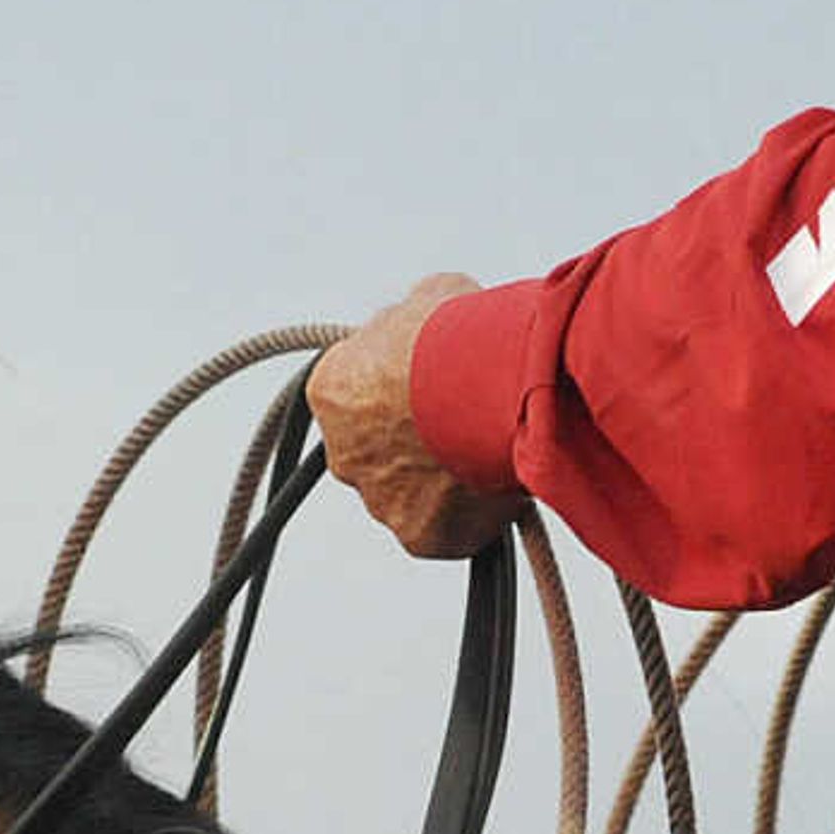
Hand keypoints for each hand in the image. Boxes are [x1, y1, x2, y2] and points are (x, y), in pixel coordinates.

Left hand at [309, 275, 528, 558]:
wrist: (492, 386)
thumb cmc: (462, 336)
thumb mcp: (434, 296)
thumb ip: (419, 318)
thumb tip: (433, 320)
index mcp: (332, 391)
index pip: (364, 395)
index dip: (406, 387)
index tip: (440, 382)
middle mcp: (344, 454)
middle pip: (385, 451)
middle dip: (421, 441)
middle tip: (469, 420)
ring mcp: (380, 501)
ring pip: (416, 494)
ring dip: (448, 477)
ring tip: (495, 448)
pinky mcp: (421, 536)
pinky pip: (448, 528)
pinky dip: (474, 514)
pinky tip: (502, 482)